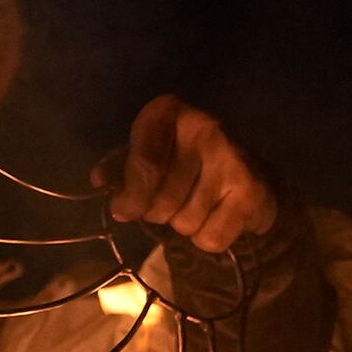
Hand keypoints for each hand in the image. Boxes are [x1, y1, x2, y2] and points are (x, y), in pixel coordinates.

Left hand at [90, 95, 276, 252]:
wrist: (251, 175)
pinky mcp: (251, 191)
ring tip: (196, 205)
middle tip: (166, 205)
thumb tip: (99, 180)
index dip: (130, 195)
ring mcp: (231, 159)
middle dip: (155, 213)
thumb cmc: (185, 162)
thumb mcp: (148, 153)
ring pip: (183, 222)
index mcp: (168, 113)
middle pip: (159, 200)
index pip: (142, 163)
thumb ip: (120, 166)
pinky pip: (209, 238)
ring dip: (183, 225)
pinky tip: (217, 217)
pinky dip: (207, 238)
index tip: (123, 210)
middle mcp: (203, 129)